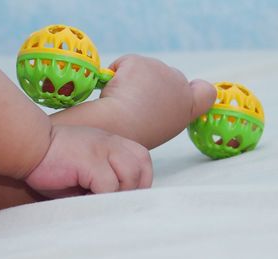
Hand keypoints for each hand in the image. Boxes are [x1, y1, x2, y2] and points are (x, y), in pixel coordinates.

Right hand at [24, 125, 152, 197]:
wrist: (28, 145)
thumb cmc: (53, 159)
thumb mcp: (85, 164)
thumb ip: (103, 176)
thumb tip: (115, 202)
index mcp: (110, 142)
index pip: (142, 158)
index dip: (140, 179)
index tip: (126, 194)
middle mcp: (110, 142)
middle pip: (140, 166)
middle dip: (132, 188)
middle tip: (112, 200)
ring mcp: (101, 149)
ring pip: (130, 175)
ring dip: (118, 193)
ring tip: (99, 200)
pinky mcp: (90, 161)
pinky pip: (109, 186)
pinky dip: (102, 198)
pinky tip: (87, 199)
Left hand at [100, 54, 215, 147]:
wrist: (119, 127)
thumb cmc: (134, 135)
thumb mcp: (159, 127)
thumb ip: (164, 109)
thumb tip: (149, 96)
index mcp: (186, 108)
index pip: (206, 92)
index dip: (196, 89)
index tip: (186, 92)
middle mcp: (179, 85)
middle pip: (166, 77)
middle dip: (150, 83)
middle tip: (135, 104)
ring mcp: (160, 70)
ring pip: (143, 69)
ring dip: (131, 80)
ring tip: (123, 103)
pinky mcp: (140, 62)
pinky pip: (124, 64)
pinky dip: (116, 74)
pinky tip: (113, 92)